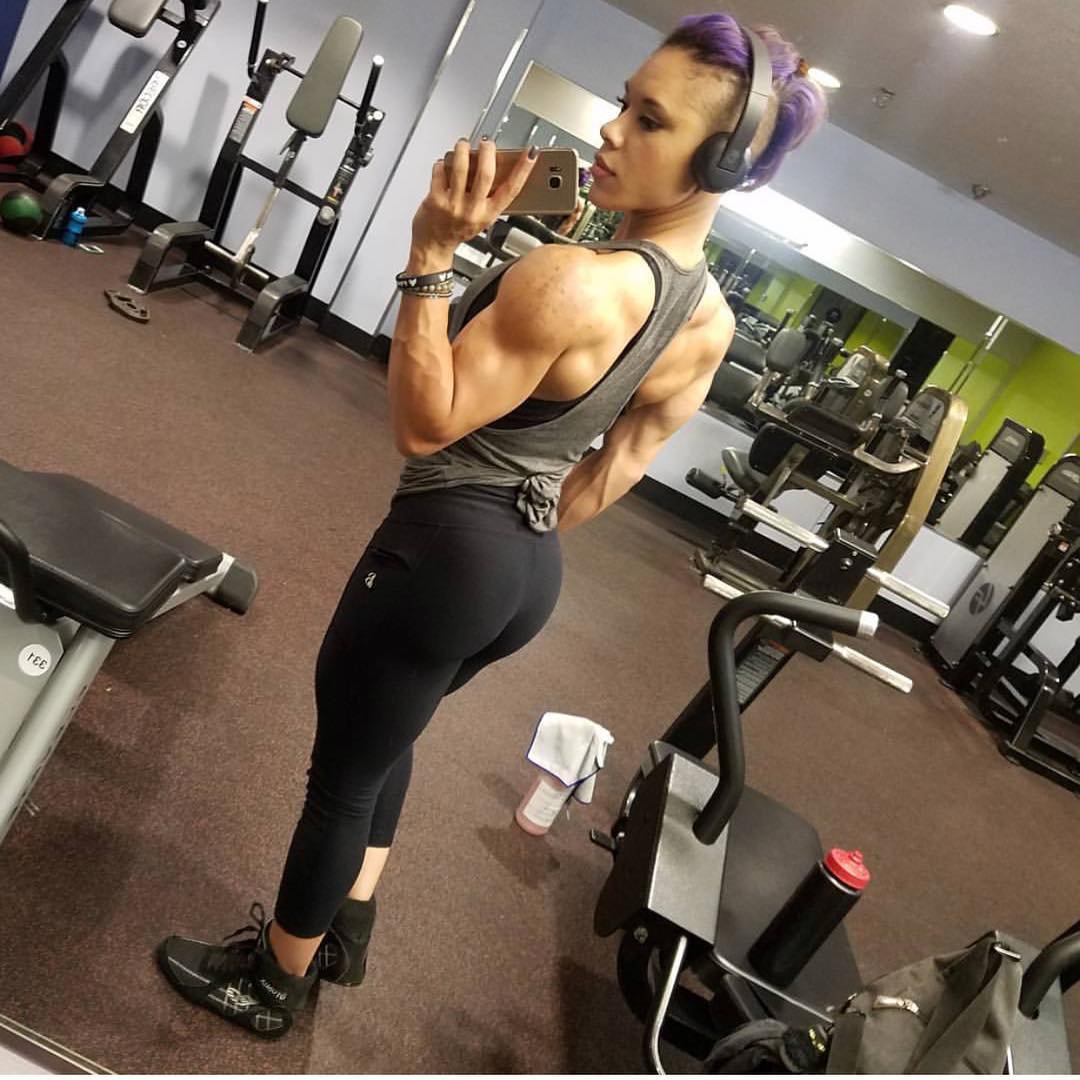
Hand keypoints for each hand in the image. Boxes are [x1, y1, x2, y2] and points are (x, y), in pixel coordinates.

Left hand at [410, 138, 536, 262]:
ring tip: (463, 145)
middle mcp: (473, 210)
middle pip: (486, 174)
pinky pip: (440, 171)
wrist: (434, 245)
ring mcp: (453, 205)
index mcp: (489, 214)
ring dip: (463, 150)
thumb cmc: (459, 229)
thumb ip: (490, 196)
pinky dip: (442, 163)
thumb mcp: (482, 217)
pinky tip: (444, 164)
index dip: (523, 170)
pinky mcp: (435, 200)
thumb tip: (496, 166)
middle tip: (487, 144)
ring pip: (461, 168)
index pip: (511, 189)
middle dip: (488, 152)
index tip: (531, 154)